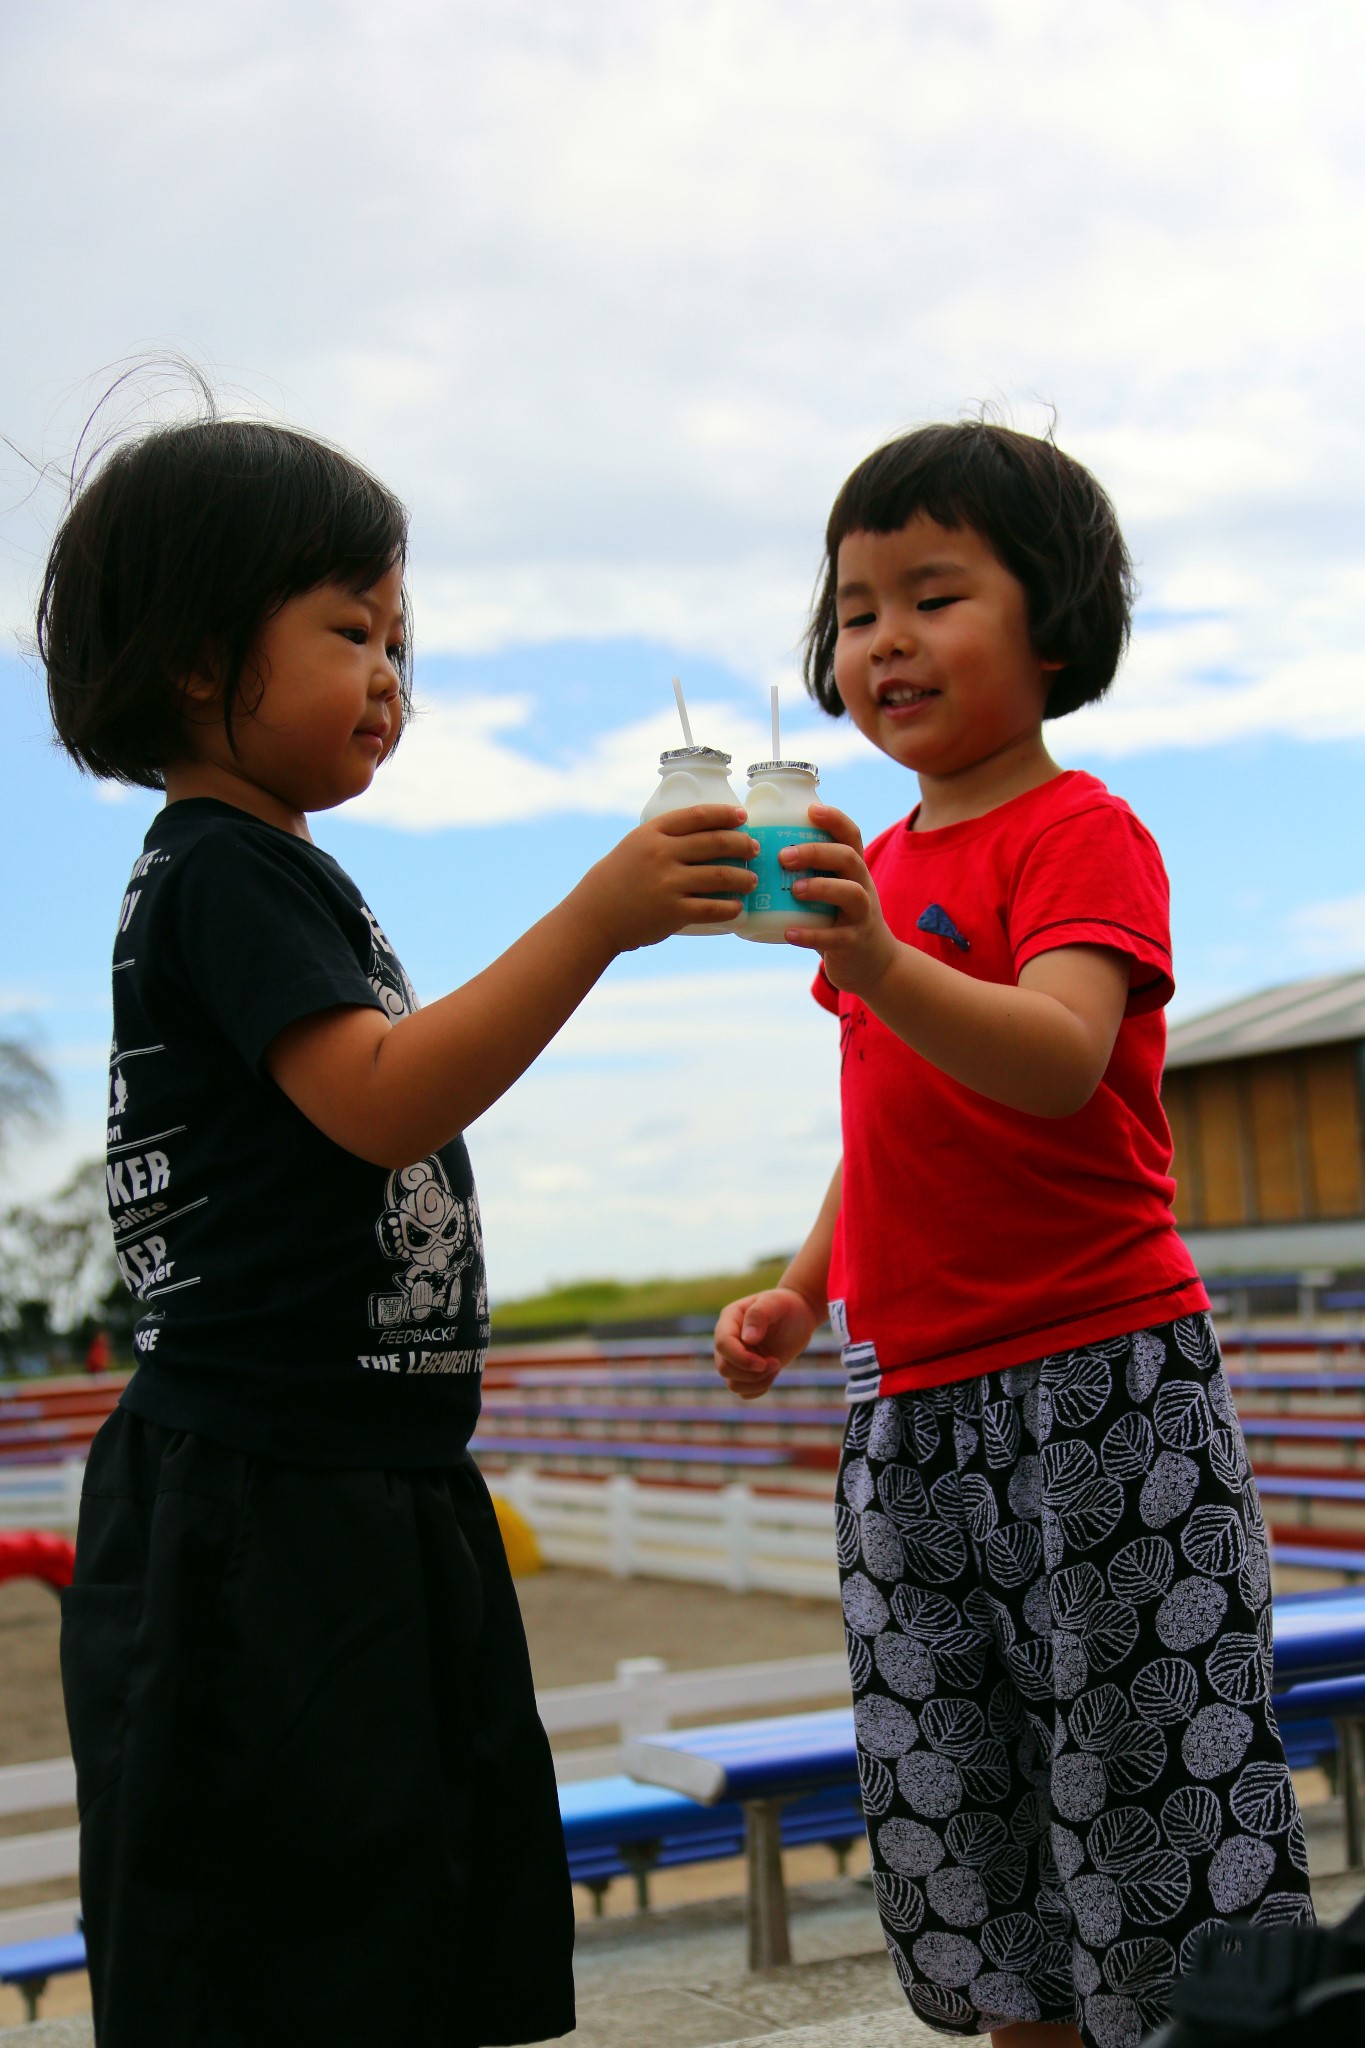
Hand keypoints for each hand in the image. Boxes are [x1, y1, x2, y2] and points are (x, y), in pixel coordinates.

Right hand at [573, 806, 756, 952]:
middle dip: (742, 845)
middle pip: (716, 842)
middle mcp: (662, 854)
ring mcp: (668, 883)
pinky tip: (738, 907)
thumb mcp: (634, 846)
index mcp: (653, 833)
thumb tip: (704, 837)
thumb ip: (663, 840)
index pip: (698, 816)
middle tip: (753, 850)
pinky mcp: (673, 911)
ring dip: (743, 878)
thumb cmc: (616, 880)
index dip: (725, 814)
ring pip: (721, 876)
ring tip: (751, 881)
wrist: (595, 915)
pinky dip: (731, 908)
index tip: (743, 817)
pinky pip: (713, 908)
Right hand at [714, 1287, 818, 1400]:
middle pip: (724, 1368)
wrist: (798, 1316)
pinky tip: (772, 1374)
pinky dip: (759, 1389)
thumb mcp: (775, 1303)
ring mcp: (735, 1357)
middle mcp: (728, 1340)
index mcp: (729, 1320)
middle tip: (775, 1362)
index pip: (723, 1345)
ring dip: (757, 1382)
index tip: (763, 1363)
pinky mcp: (745, 1371)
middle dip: (752, 1372)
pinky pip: (744, 1392)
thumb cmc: (786, 1306)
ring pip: (733, 1384)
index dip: (741, 1358)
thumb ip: (758, 1316)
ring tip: (775, 1366)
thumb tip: (747, 1339)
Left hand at [780, 804, 899, 996]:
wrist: (873, 962)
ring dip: (820, 887)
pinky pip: (835, 937)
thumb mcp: (832, 890)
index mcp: (854, 869)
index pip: (851, 835)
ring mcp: (862, 915)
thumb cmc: (839, 919)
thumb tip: (754, 855)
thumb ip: (807, 873)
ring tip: (794, 890)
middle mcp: (862, 886)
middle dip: (817, 852)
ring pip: (850, 893)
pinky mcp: (854, 943)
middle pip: (849, 858)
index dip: (834, 819)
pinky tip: (788, 932)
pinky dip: (811, 934)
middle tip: (784, 856)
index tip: (811, 810)